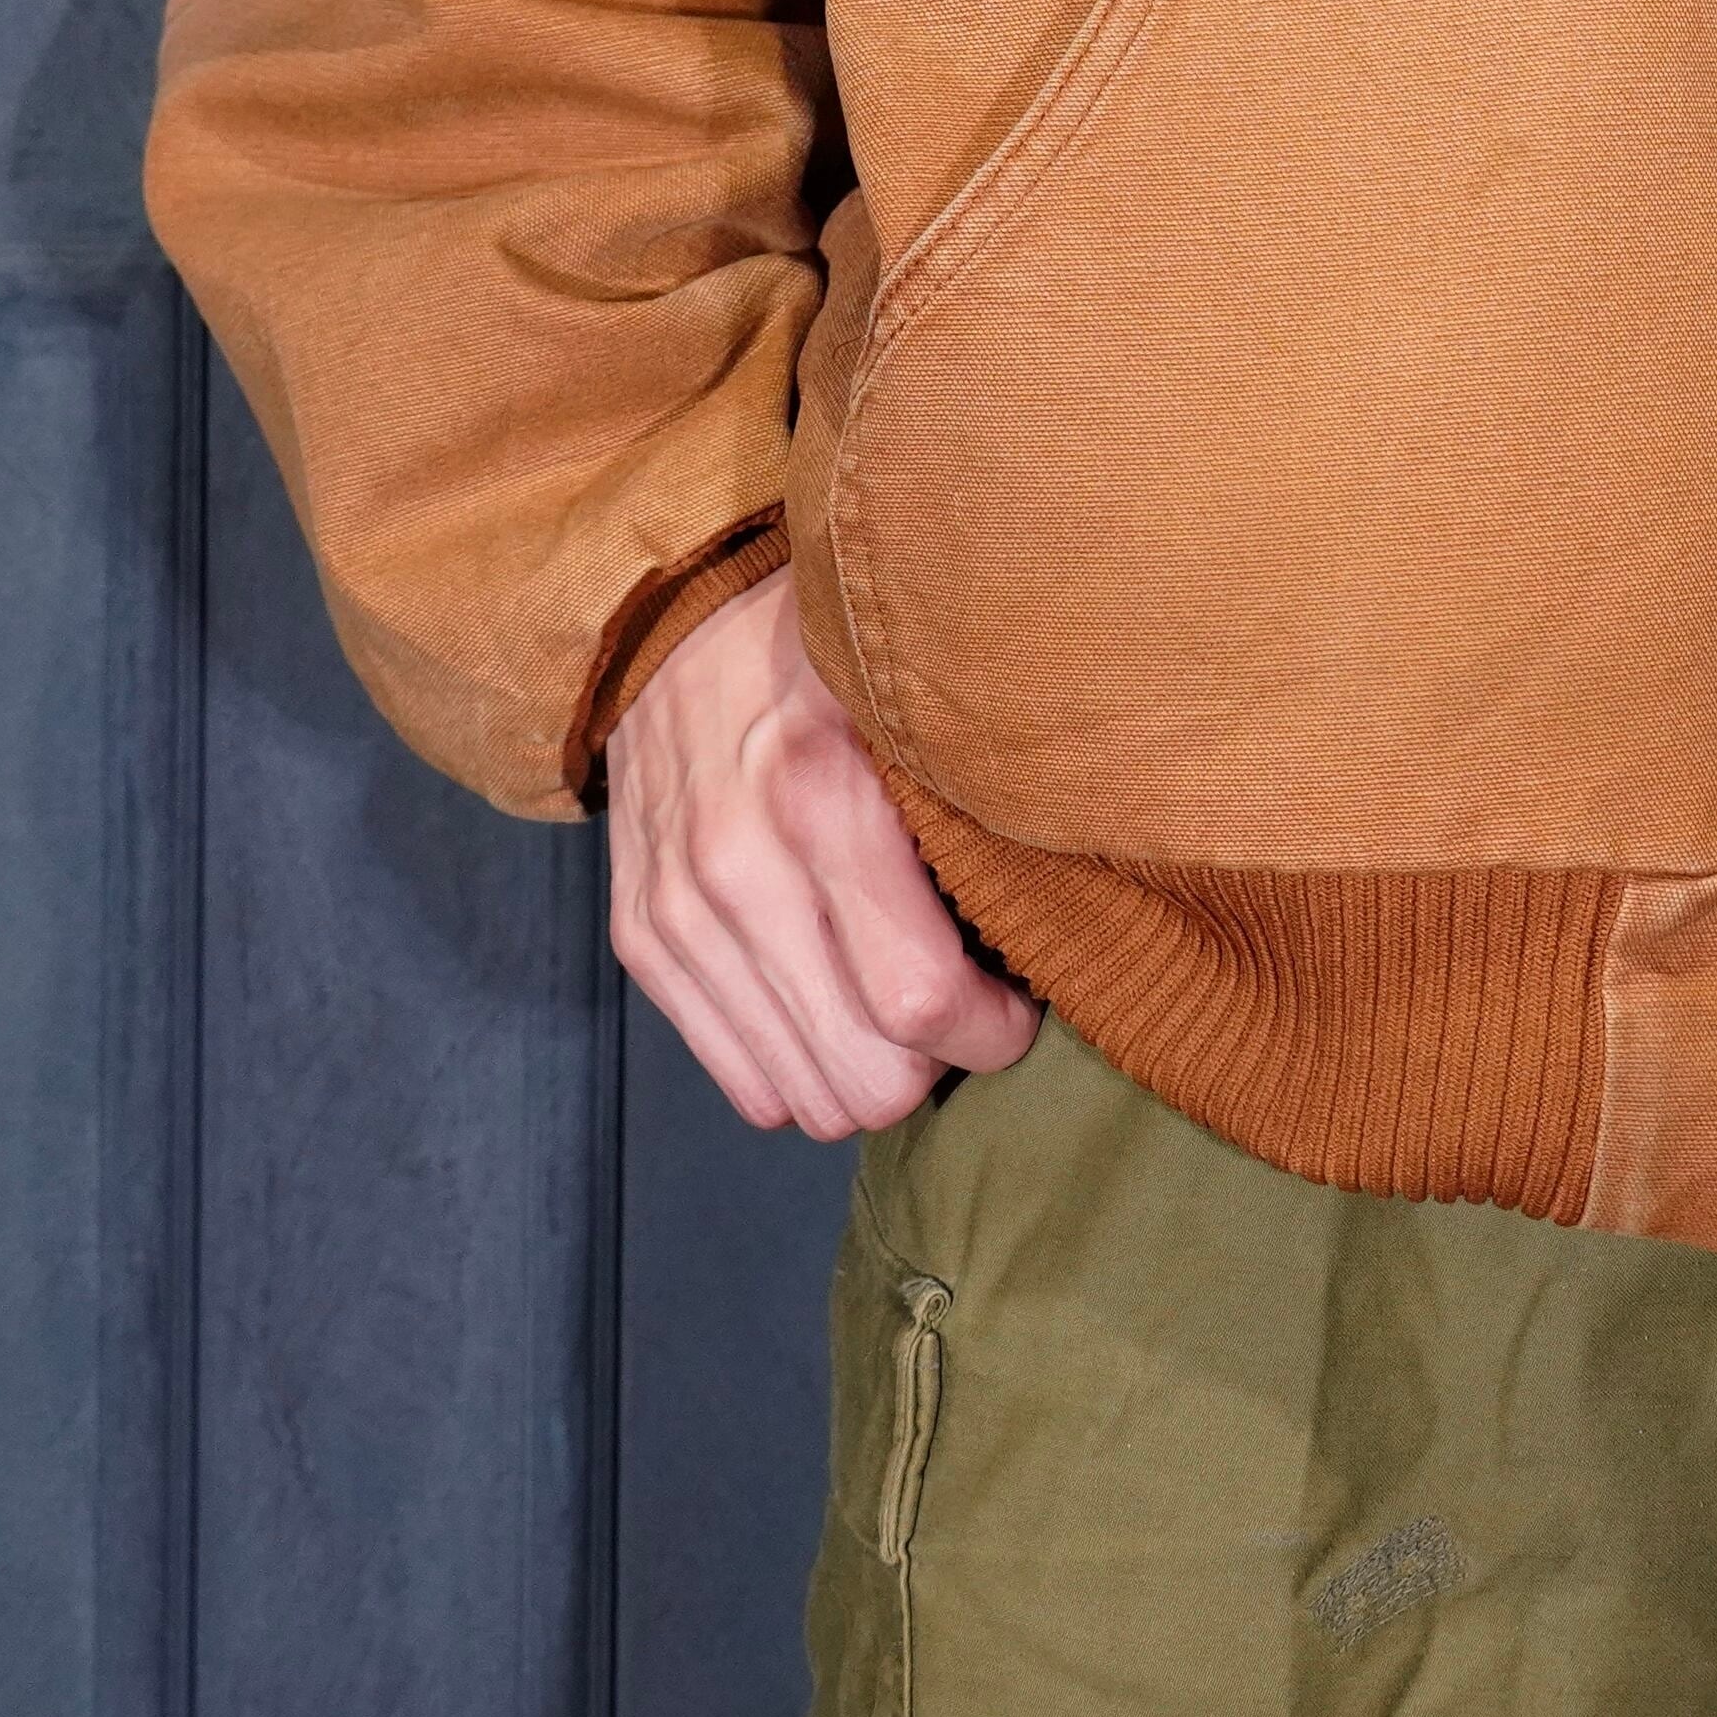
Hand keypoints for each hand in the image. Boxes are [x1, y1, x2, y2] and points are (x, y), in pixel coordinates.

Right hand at [605, 564, 1037, 1136]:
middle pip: (863, 1079)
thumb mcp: (924, 695)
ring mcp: (679, 912)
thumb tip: (1074, 904)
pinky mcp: (642, 939)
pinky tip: (838, 999)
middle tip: (970, 1006)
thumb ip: (984, 794)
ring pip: (801, 1099)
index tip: (1023, 1001)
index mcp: (823, 797)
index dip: (992, 1031)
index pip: (919, 1000)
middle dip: (937, 1063)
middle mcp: (737, 868)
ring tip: (903, 998)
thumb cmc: (834, 658)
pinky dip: (803, 1063)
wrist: (671, 617)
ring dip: (869, 1071)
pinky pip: (743, 1082)